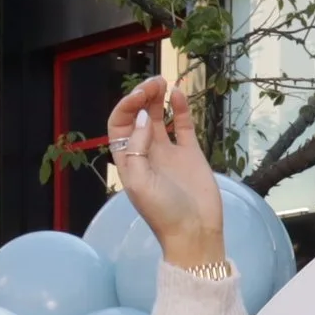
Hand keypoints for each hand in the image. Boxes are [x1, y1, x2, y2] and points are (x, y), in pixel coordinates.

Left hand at [104, 78, 224, 272]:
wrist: (195, 231)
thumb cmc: (163, 213)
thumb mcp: (139, 183)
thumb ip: (137, 149)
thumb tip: (144, 119)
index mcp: (129, 162)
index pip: (119, 126)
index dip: (126, 109)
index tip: (139, 99)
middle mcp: (146, 154)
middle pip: (137, 118)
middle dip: (141, 98)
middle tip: (153, 84)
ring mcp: (169, 152)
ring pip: (159, 117)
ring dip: (157, 98)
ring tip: (163, 82)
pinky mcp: (190, 153)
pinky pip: (183, 125)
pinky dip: (180, 108)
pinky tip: (179, 93)